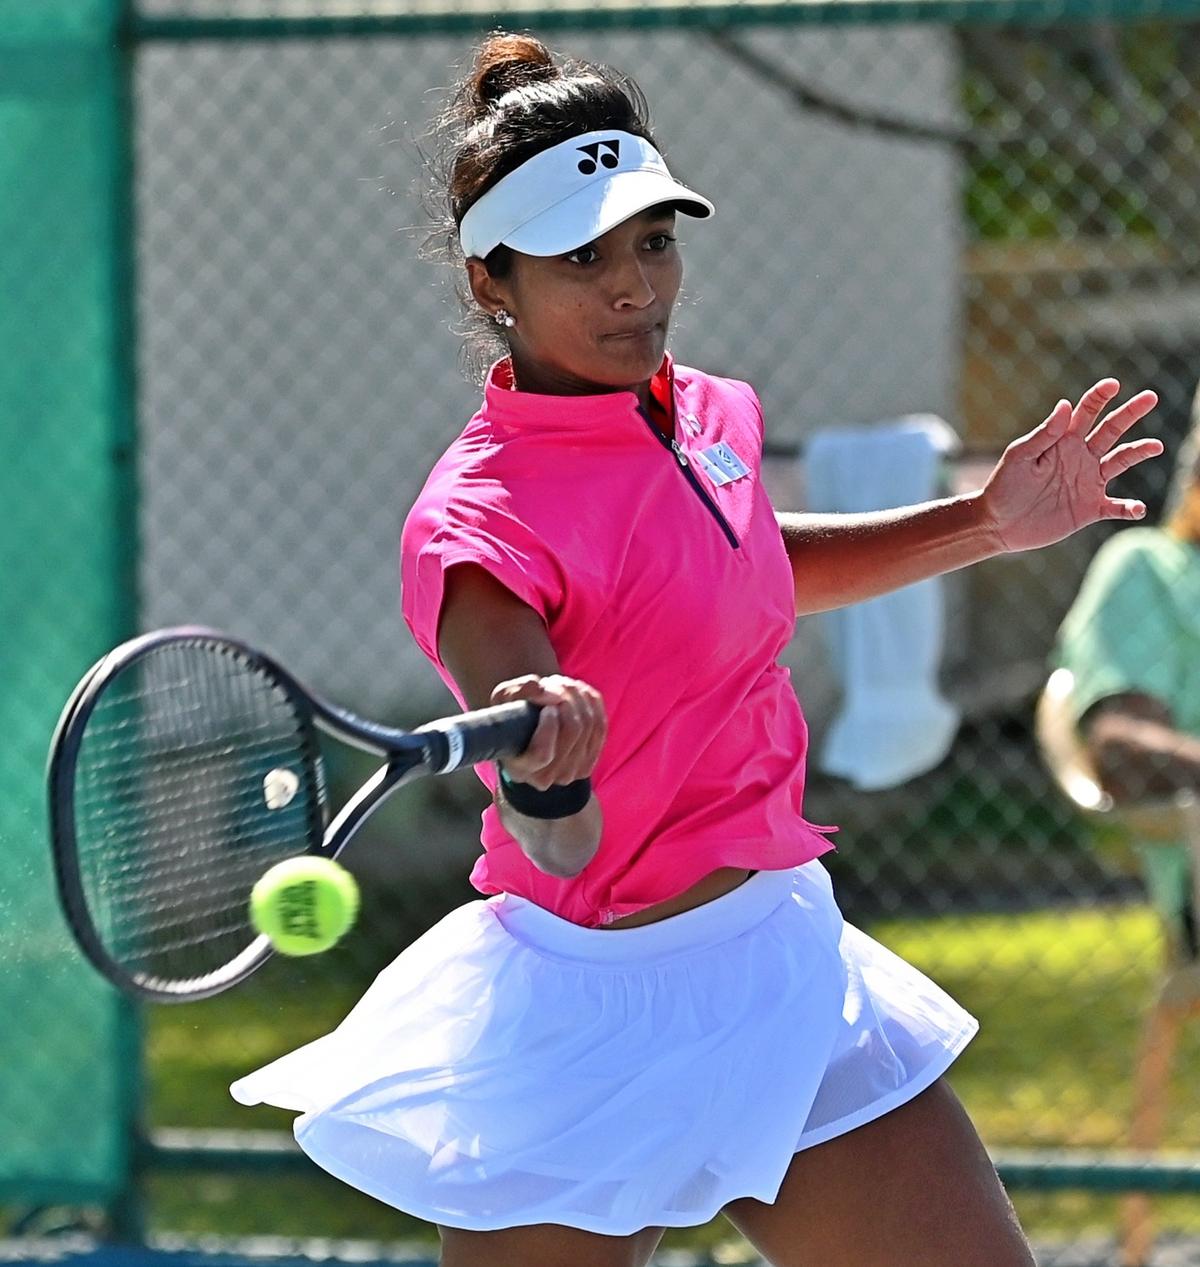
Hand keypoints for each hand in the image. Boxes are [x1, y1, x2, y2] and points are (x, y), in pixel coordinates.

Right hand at [490, 674, 606, 787]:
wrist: (529, 732)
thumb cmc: (512, 715)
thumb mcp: (504, 700)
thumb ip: (518, 691)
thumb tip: (542, 688)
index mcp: (519, 768)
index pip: (542, 754)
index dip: (549, 726)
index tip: (547, 707)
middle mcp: (544, 777)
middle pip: (572, 731)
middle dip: (566, 698)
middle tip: (553, 683)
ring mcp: (569, 774)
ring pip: (589, 725)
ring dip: (578, 696)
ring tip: (563, 684)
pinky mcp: (587, 765)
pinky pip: (601, 726)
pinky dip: (591, 703)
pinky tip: (579, 691)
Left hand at [979, 380, 1161, 552]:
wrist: (998, 523)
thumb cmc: (1004, 485)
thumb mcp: (1020, 457)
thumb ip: (1043, 434)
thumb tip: (1065, 405)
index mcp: (1063, 442)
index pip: (1086, 413)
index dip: (1099, 397)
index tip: (1113, 384)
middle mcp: (1081, 458)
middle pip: (1111, 430)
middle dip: (1130, 413)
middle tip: (1151, 396)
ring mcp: (1088, 482)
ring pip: (1121, 462)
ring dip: (1139, 452)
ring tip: (1155, 446)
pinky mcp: (1090, 509)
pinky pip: (1116, 507)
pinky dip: (1130, 507)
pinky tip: (1137, 508)